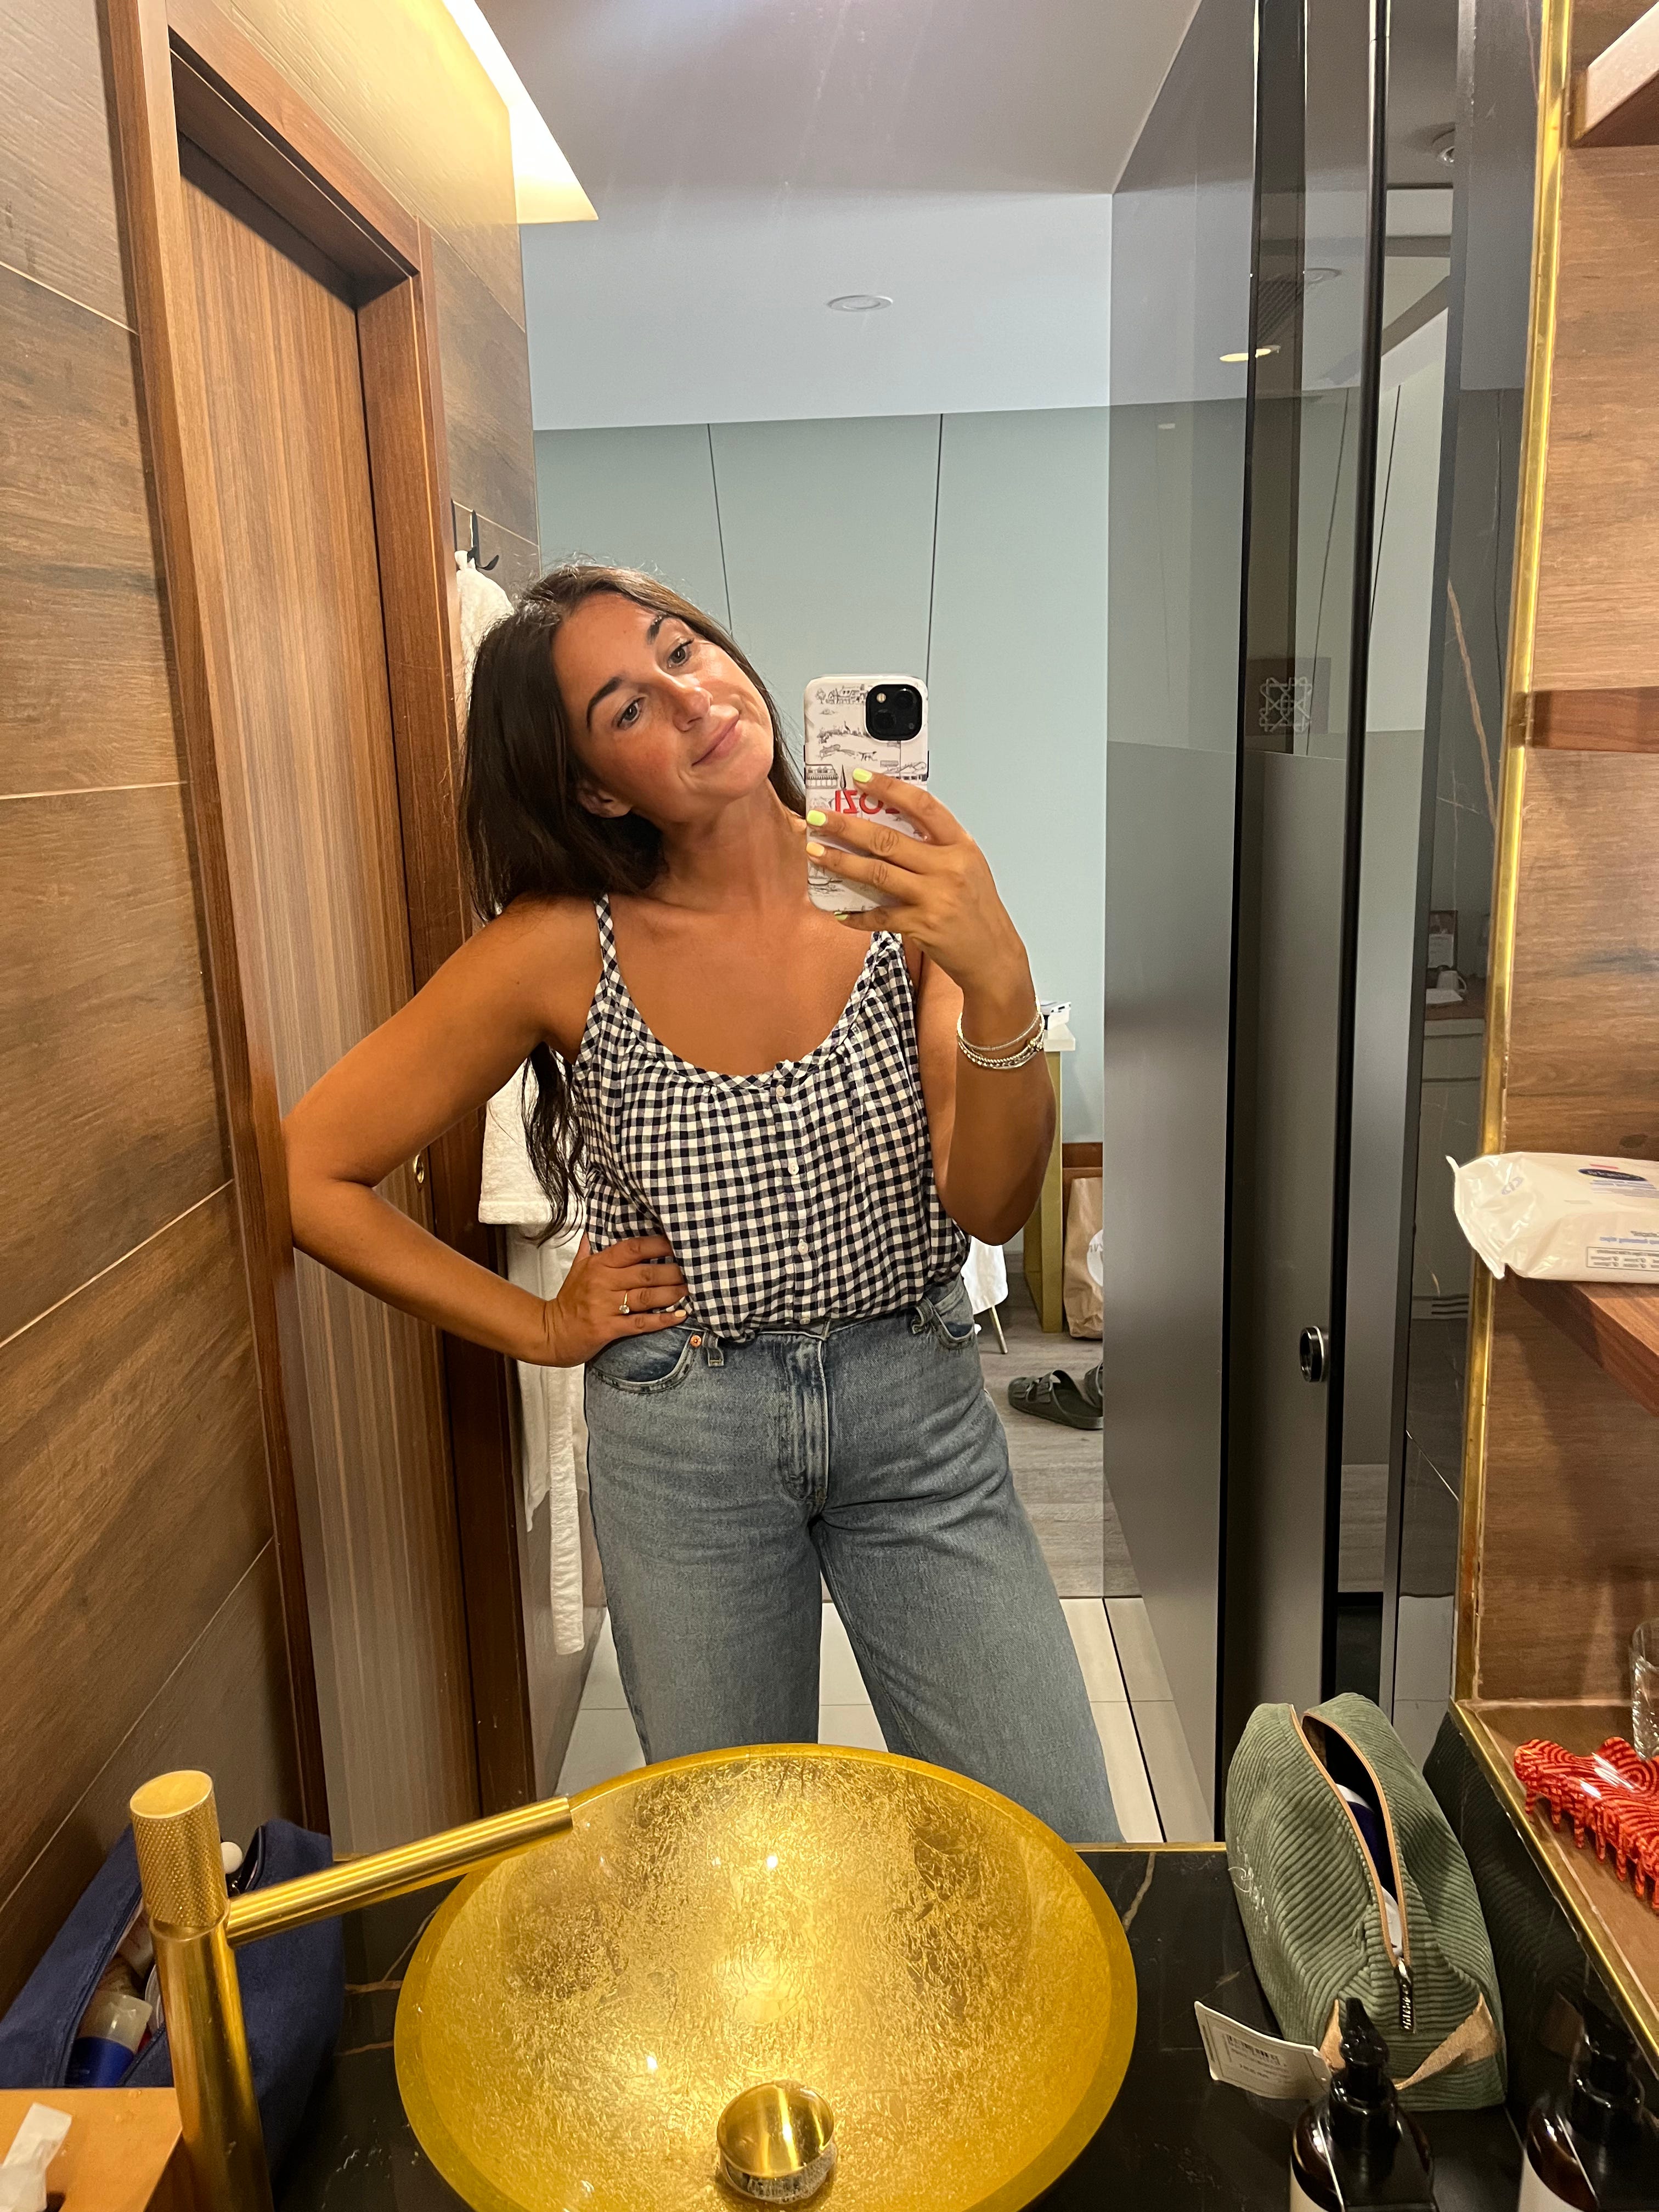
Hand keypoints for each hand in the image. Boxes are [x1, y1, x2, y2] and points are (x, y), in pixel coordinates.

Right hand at [532, 1234, 688, 1365]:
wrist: (551, 1332)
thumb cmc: (569, 1301)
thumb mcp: (577, 1269)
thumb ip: (590, 1248)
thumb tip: (597, 1227)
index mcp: (598, 1265)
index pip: (632, 1248)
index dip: (658, 1244)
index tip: (678, 1243)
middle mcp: (602, 1283)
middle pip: (645, 1273)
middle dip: (673, 1271)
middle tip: (694, 1270)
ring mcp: (604, 1306)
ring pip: (646, 1297)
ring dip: (672, 1293)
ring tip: (691, 1289)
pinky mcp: (608, 1329)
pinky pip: (641, 1323)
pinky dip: (662, 1320)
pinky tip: (679, 1315)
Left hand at [801, 773, 1031, 1006]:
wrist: (993, 955)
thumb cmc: (976, 907)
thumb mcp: (967, 866)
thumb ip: (936, 845)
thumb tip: (889, 824)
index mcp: (960, 845)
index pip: (923, 806)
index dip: (890, 788)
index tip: (860, 777)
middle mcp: (948, 867)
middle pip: (889, 840)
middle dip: (847, 826)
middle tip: (819, 817)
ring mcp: (935, 897)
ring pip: (877, 874)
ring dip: (841, 862)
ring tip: (815, 852)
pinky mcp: (922, 925)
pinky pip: (880, 916)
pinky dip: (857, 914)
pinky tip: (838, 910)